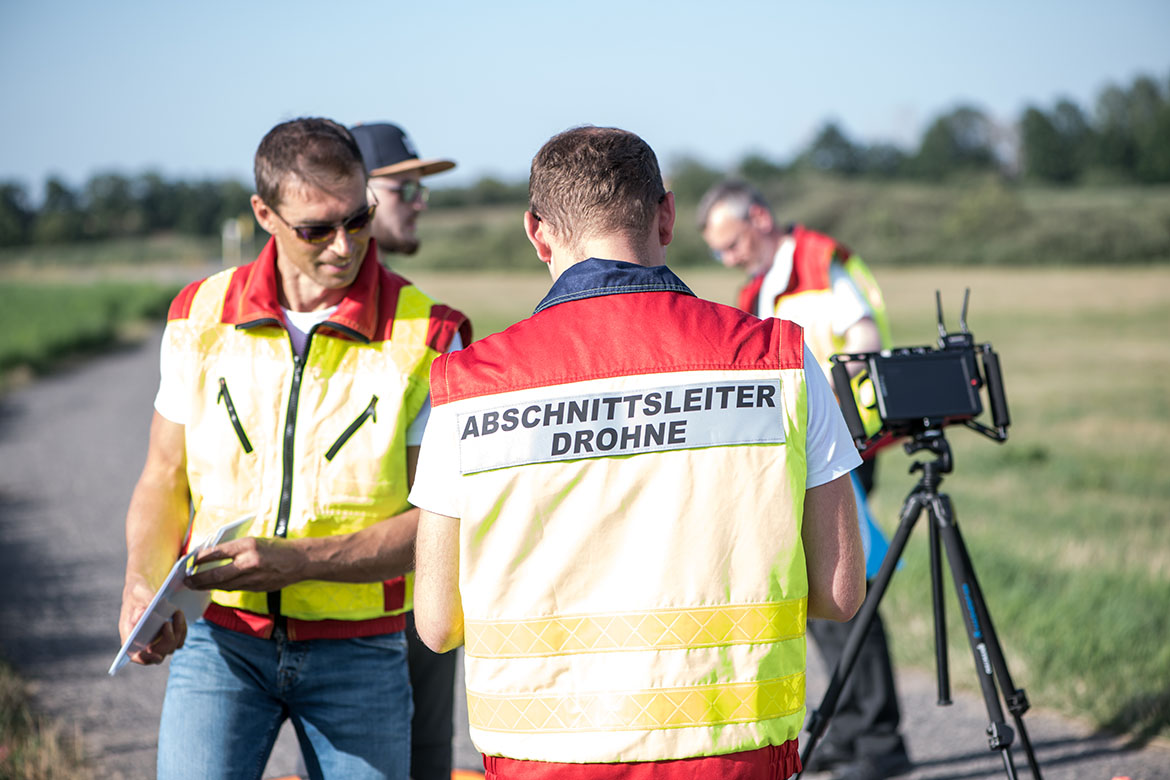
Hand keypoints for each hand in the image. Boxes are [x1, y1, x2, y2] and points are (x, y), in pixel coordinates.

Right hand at [119, 581, 187, 664]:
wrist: (146, 590)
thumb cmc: (138, 594)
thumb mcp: (138, 593)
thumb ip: (141, 604)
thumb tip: (141, 616)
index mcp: (130, 637)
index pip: (136, 656)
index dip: (145, 658)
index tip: (156, 655)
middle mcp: (144, 643)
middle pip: (159, 653)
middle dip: (167, 640)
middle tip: (167, 623)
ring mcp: (159, 642)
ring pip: (172, 647)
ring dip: (177, 631)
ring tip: (176, 613)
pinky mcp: (171, 637)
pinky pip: (180, 639)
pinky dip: (182, 628)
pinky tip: (178, 614)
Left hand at [185, 536, 305, 592]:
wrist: (300, 561)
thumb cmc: (277, 548)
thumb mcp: (255, 541)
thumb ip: (235, 549)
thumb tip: (211, 555)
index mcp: (248, 545)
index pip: (217, 552)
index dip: (200, 559)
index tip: (189, 561)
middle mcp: (249, 562)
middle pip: (216, 574)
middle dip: (198, 579)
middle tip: (185, 580)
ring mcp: (253, 577)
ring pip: (223, 585)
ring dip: (206, 586)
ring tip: (194, 585)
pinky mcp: (256, 588)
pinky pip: (234, 588)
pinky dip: (221, 587)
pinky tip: (213, 586)